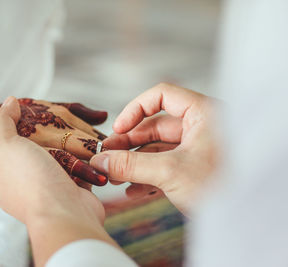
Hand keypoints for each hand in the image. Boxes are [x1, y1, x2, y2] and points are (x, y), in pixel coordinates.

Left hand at [0, 97, 116, 265]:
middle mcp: (18, 185)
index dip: (5, 129)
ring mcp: (44, 188)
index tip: (19, 114)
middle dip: (38, 135)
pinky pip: (71, 167)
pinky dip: (77, 157)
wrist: (66, 213)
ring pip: (51, 158)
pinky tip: (81, 143)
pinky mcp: (67, 189)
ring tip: (66, 127)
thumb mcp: (5, 145)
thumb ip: (2, 121)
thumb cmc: (30, 183)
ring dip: (60, 145)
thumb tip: (9, 102)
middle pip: (26, 150)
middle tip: (46, 119)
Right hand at [90, 83, 218, 214]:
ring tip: (114, 176)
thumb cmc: (221, 188)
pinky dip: (147, 177)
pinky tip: (131, 191)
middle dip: (129, 143)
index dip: (135, 109)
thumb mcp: (170, 172)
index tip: (118, 129)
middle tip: (107, 156)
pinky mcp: (195, 170)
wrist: (244, 221)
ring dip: (135, 163)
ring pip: (158, 149)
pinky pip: (165, 167)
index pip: (162, 95)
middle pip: (155, 126)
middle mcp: (200, 128)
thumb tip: (100, 160)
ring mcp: (197, 150)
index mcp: (202, 114)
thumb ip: (131, 165)